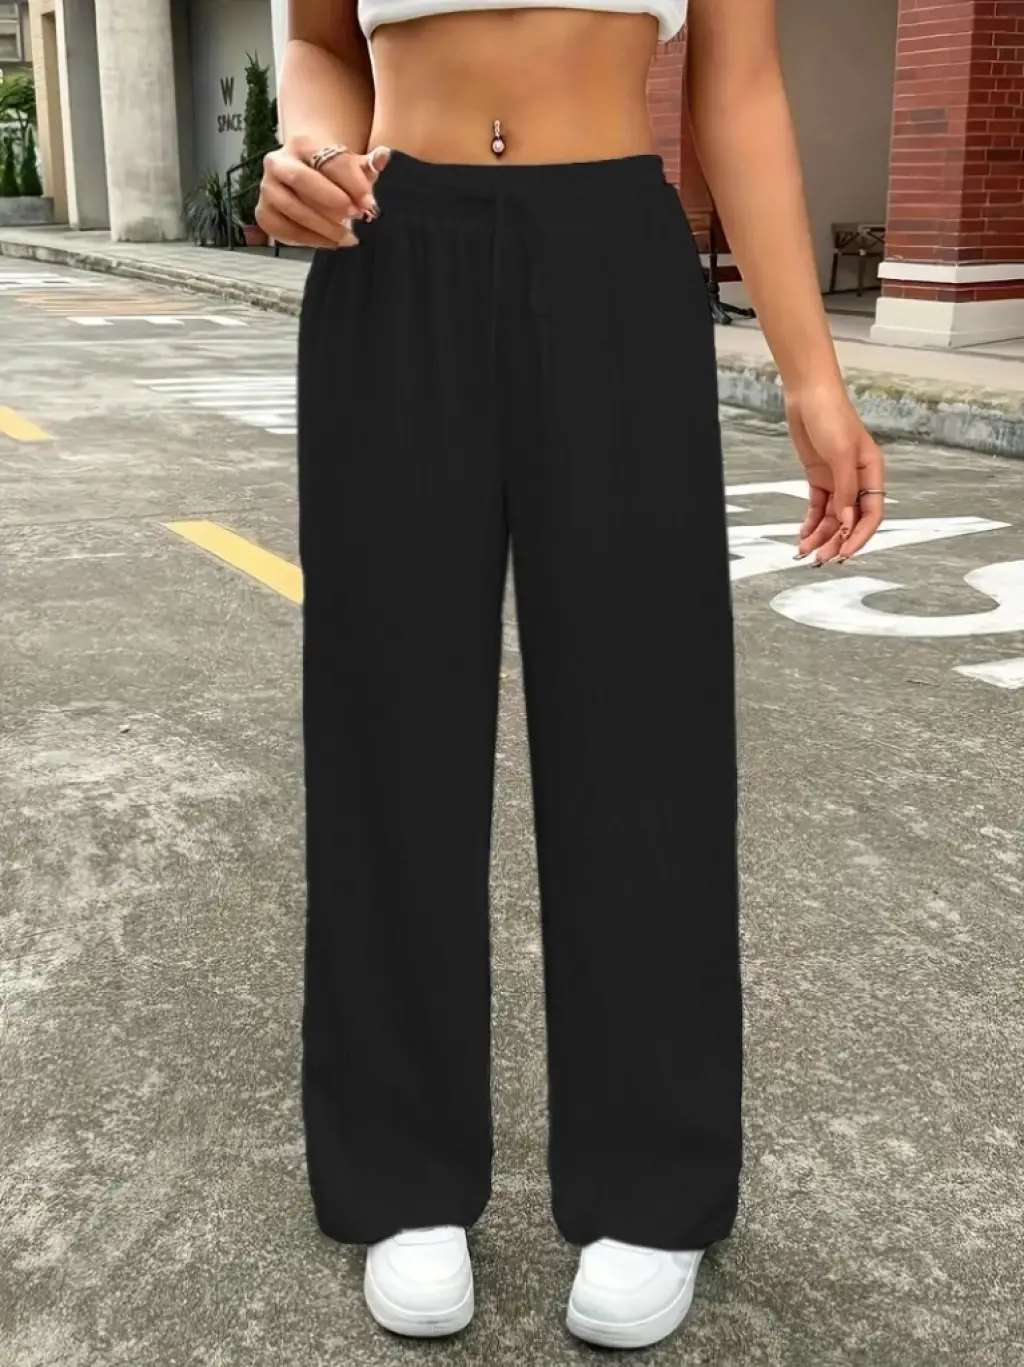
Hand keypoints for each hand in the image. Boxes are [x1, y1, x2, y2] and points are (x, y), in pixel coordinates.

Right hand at [256, 138, 390, 247]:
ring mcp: (267, 189)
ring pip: (293, 209)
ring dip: (324, 226)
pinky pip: (286, 231)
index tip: (369, 203)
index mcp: (300, 144)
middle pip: (301, 180)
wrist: (306, 177)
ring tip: (349, 237)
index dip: (350, 182)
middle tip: (356, 217)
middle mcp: (277, 162)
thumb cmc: (333, 173)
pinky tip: (332, 242)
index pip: (325, 161)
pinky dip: (311, 240)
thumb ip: (368, 164)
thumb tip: (384, 156)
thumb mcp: (352, 167)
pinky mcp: (264, 214)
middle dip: (331, 201)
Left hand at [786, 383, 885, 563]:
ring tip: (806, 552)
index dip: (860, 536)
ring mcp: (837, 479)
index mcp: (872, 472)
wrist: (808, 395)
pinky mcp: (819, 477)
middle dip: (836, 541)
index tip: (844, 553)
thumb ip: (846, 490)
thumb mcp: (841, 454)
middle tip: (820, 559)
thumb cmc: (832, 416)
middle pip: (850, 520)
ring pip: (833, 517)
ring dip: (821, 536)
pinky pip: (818, 507)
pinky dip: (811, 522)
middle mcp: (857, 479)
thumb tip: (849, 523)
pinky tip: (803, 535)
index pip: (872, 514)